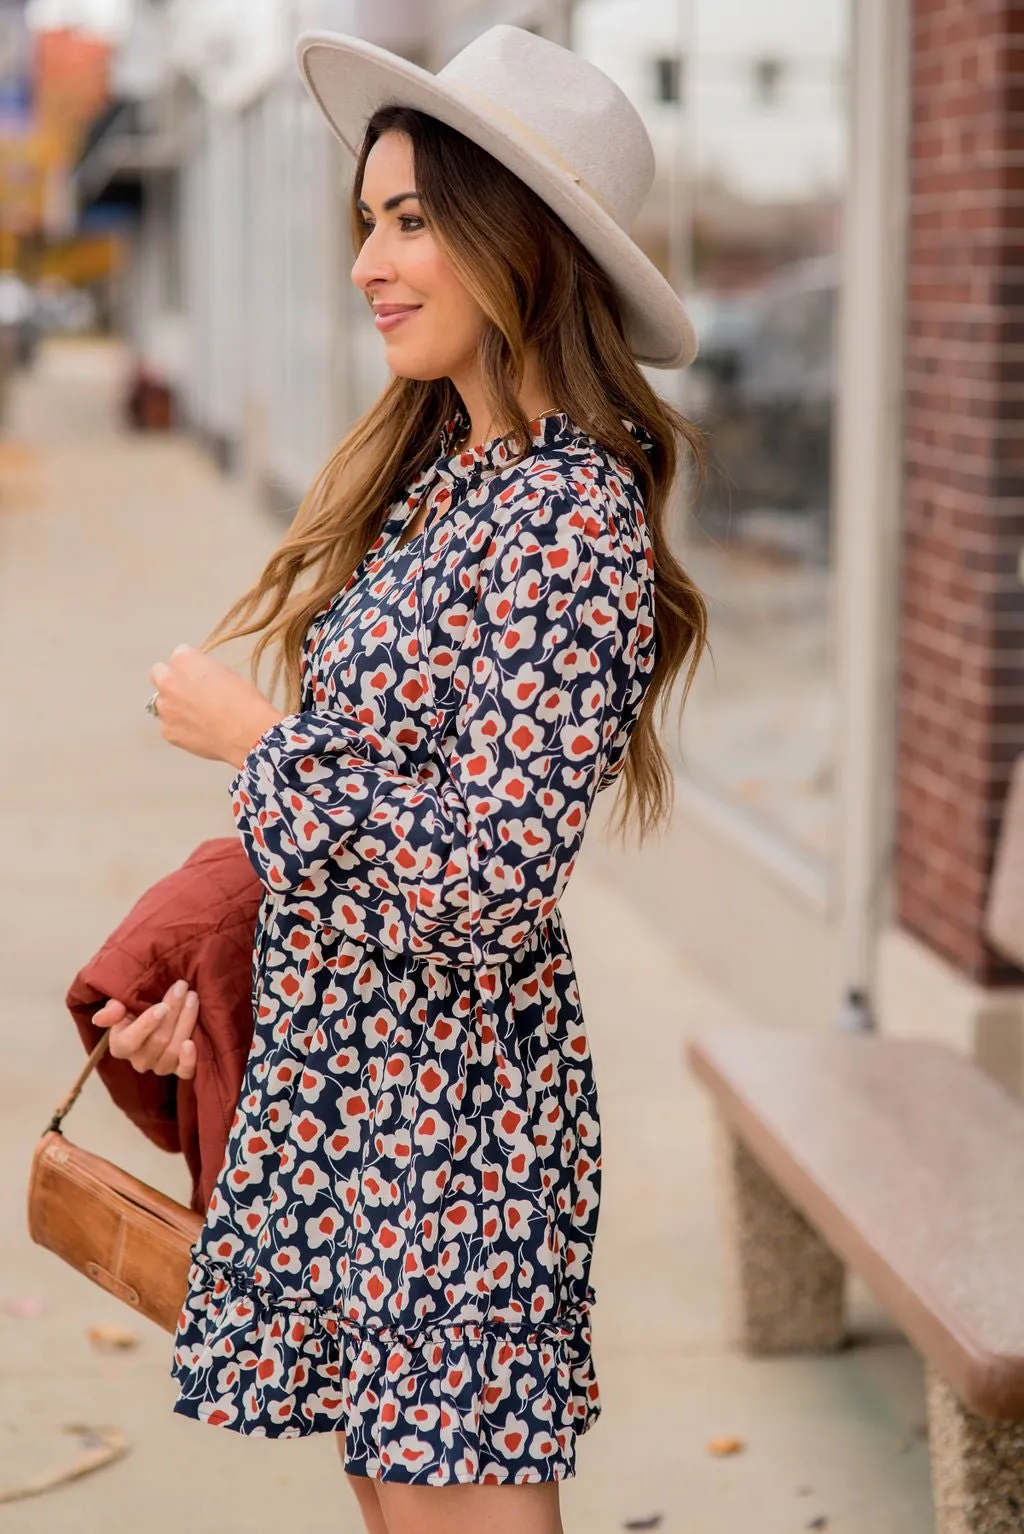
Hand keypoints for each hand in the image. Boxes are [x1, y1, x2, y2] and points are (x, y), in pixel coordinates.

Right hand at [93, 980, 198, 1078]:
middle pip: (159, 1040)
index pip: (132, 1039)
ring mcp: (159, 1067)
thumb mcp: (119, 1005)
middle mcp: (139, 1061)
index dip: (148, 1024)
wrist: (154, 1018)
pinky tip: (193, 1043)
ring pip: (174, 1050)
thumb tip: (99, 1018)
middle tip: (182, 988)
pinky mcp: (178, 1070)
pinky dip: (190, 1059)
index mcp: (120, 1046)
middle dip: (174, 1011)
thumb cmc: (134, 1010)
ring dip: (186, 1022)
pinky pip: (185, 1072)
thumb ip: (112, 1010)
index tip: (163, 1006)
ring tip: (192, 998)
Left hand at [148, 644, 282, 767]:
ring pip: (163, 703)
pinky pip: (170, 726)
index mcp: (184, 660)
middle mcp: (168, 681)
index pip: (180, 654)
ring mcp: (165, 709)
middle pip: (160, 674)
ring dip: (176, 706)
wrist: (250, 734)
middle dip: (172, 680)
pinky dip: (181, 728)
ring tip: (200, 717)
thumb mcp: (227, 673)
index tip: (203, 675)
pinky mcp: (168, 732)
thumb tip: (199, 680)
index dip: (193, 665)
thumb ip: (204, 671)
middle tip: (192, 693)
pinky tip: (200, 732)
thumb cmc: (245, 700)